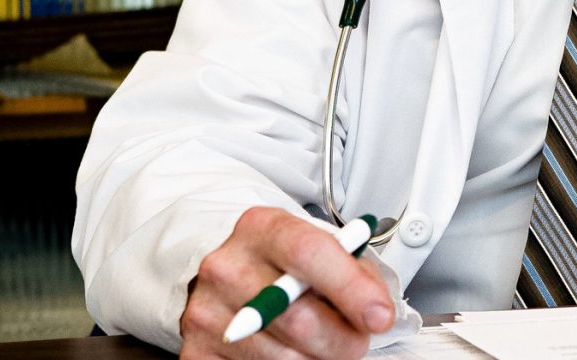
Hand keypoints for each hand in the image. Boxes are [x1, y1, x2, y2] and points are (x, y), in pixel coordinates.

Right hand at [180, 207, 393, 359]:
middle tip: (358, 341)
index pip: (309, 253)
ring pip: (281, 356)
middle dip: (343, 339)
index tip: (379, 316)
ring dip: (319, 359)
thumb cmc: (284, 263)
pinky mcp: (197, 350)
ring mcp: (205, 310)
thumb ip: (353, 270)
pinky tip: (294, 353)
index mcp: (262, 228)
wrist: (227, 273)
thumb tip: (376, 311)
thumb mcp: (321, 247)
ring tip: (325, 346)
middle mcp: (227, 266)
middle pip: (297, 316)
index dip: (351, 288)